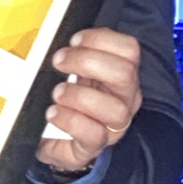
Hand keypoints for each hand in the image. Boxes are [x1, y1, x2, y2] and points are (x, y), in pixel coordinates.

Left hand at [35, 27, 141, 174]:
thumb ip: (75, 52)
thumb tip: (56, 37)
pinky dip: (71, 121)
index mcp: (121, 73)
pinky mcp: (94, 147)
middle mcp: (125, 98)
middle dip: (87, 62)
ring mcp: (113, 125)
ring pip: (115, 110)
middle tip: (59, 61)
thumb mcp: (73, 70)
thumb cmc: (66, 98)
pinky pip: (94, 136)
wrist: (52, 138)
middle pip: (125, 74)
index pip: (129, 49)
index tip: (74, 41)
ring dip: (80, 96)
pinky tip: (53, 113)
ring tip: (57, 93)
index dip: (101, 40)